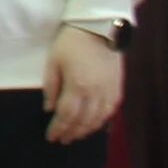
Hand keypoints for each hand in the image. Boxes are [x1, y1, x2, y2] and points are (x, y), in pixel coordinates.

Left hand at [44, 23, 122, 143]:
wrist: (100, 28)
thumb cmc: (72, 42)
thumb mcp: (54, 61)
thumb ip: (51, 87)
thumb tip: (49, 109)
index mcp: (77, 86)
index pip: (66, 115)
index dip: (58, 129)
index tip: (51, 137)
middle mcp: (95, 93)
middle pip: (82, 121)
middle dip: (71, 133)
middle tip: (62, 139)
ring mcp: (109, 92)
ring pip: (98, 120)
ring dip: (85, 131)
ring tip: (75, 136)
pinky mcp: (118, 89)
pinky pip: (110, 112)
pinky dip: (101, 122)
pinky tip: (93, 125)